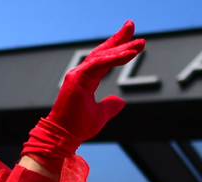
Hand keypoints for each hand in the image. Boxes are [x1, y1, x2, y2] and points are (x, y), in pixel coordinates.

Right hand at [22, 22, 142, 172]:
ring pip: (102, 55)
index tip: (134, 44)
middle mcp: (81, 73)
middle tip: (131, 25)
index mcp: (86, 80)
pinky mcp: (77, 78)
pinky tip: (129, 53)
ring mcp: (78, 74)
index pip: (104, 60)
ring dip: (121, 46)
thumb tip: (120, 101)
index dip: (119, 50)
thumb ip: (110, 106)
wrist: (63, 136)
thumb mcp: (101, 115)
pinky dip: (115, 58)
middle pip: (103, 51)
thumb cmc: (77, 127)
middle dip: (119, 38)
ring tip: (138, 42)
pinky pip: (99, 64)